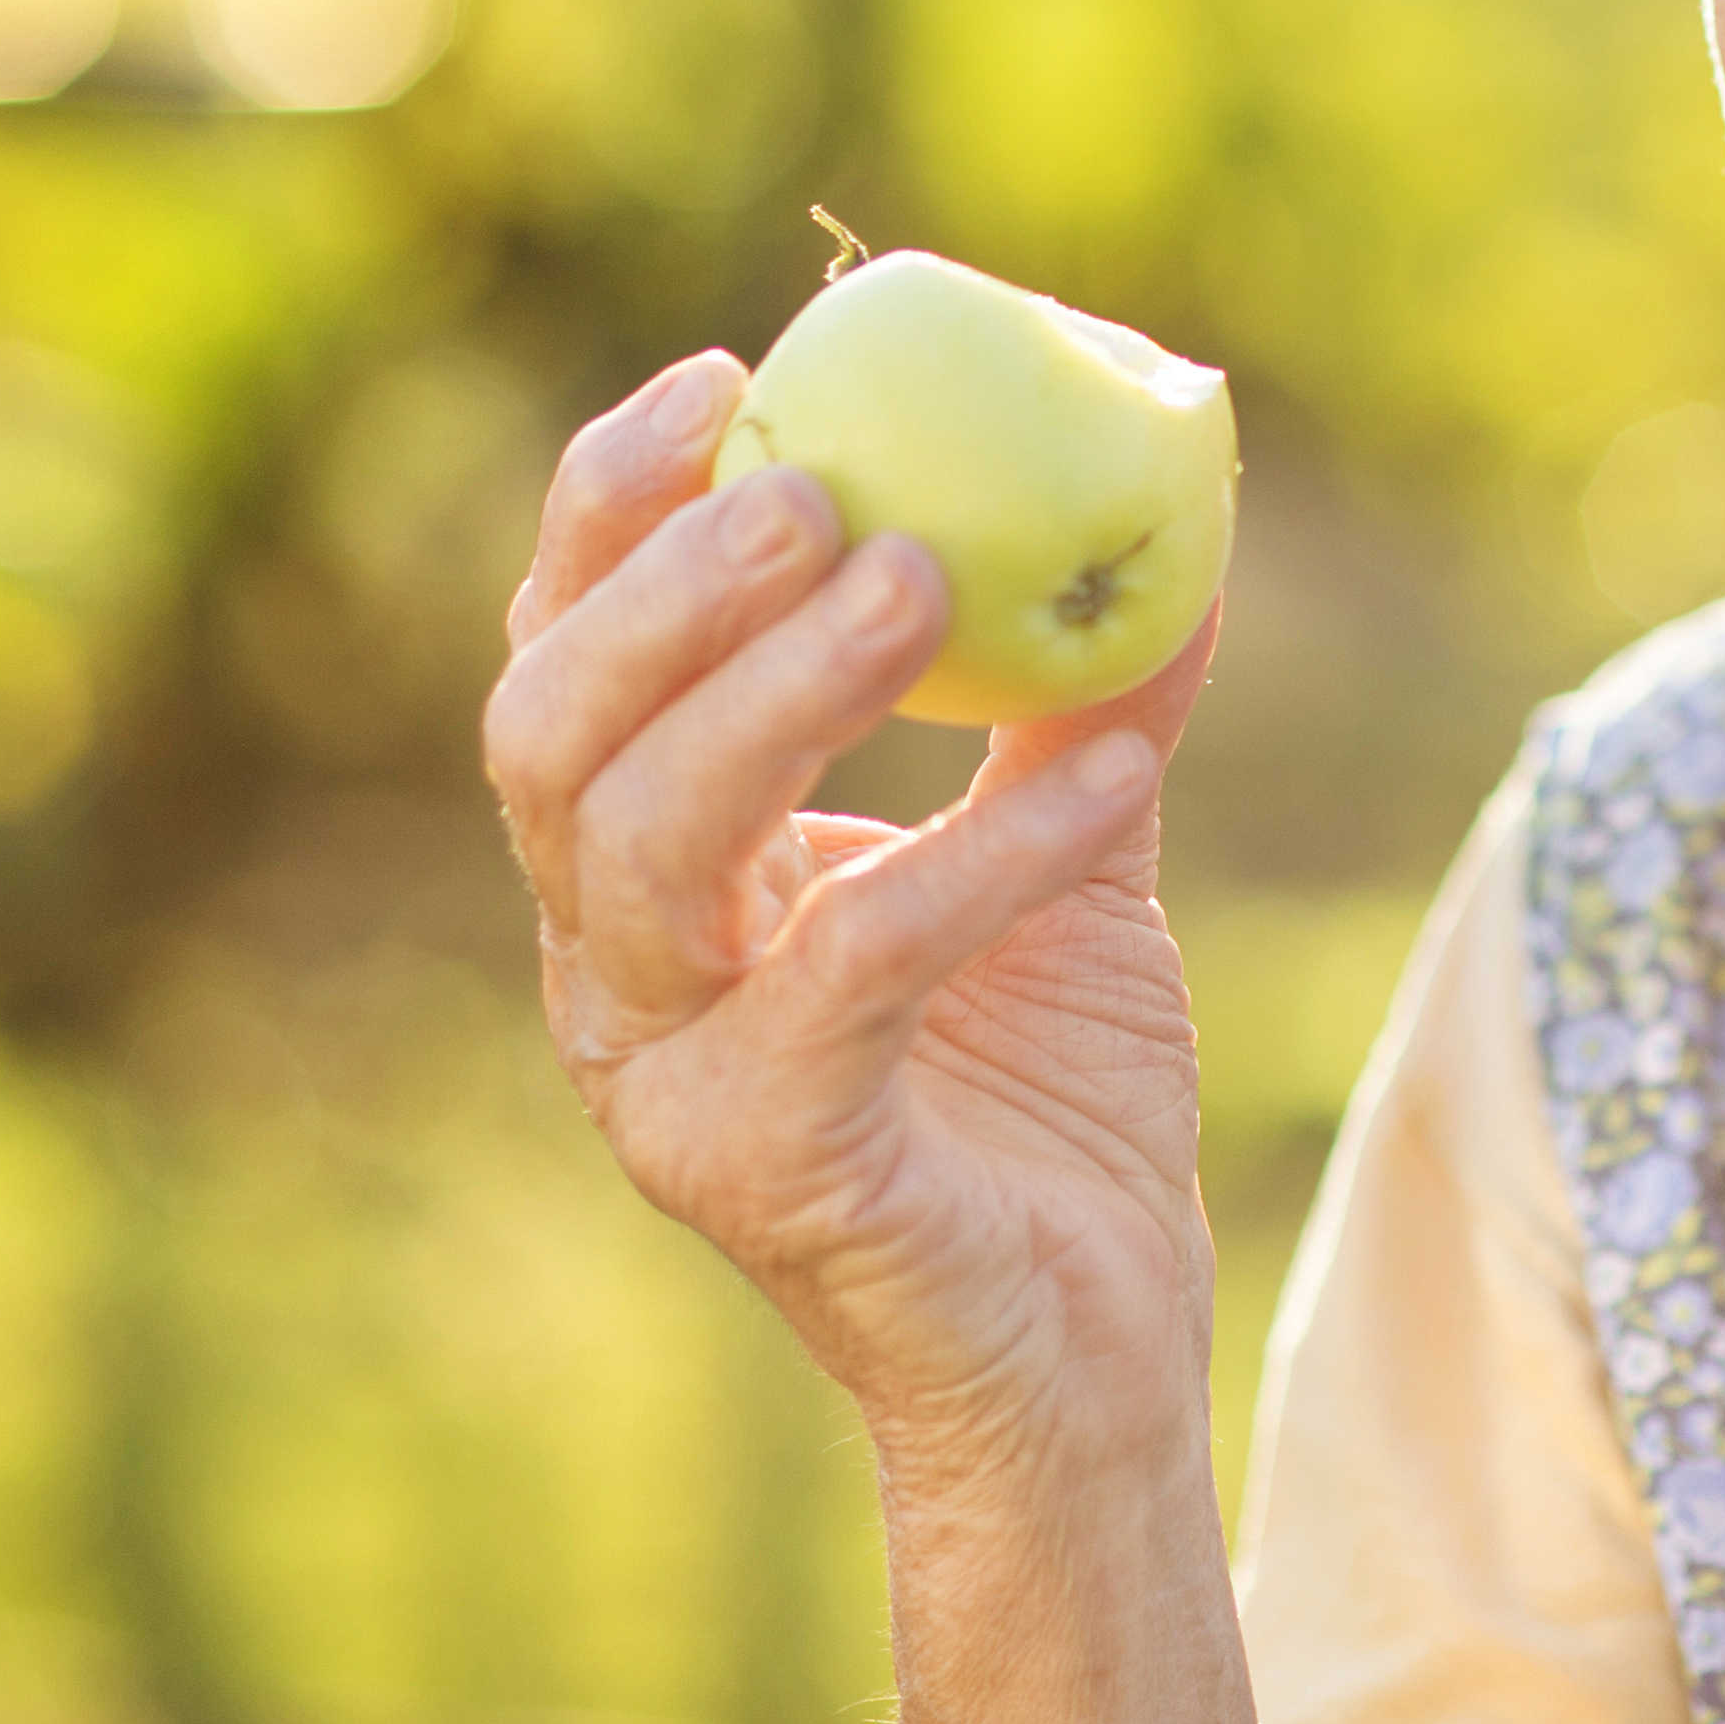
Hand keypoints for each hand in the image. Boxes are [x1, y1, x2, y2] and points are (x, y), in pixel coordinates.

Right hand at [483, 347, 1230, 1485]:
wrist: (1087, 1347)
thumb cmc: (1046, 1100)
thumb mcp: (1071, 856)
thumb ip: (1085, 701)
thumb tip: (1175, 520)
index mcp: (646, 875)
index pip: (563, 660)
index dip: (606, 516)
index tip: (718, 376)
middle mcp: (613, 970)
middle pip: (549, 741)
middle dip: (663, 595)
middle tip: (815, 491)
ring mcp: (667, 1077)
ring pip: (647, 848)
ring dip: (778, 692)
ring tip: (924, 578)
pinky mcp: (768, 1165)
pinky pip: (852, 975)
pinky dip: (983, 859)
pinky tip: (1113, 785)